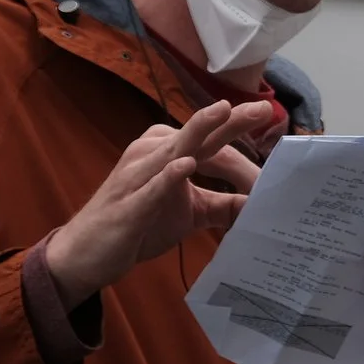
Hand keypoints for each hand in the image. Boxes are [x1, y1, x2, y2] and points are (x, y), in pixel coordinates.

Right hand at [46, 100, 278, 307]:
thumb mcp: (189, 214)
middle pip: (198, 136)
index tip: (278, 155)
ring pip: (173, 151)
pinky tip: (186, 165)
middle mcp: (152, 155)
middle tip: (262, 108)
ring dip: (199, 132)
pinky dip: (167, 176)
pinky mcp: (127, 206)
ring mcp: (136, 177)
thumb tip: (261, 203)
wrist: (85, 254)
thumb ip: (222, 205)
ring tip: (223, 111)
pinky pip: (149, 188)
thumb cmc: (139, 225)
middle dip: (230, 121)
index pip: (213, 146)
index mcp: (168, 152)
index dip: (245, 158)